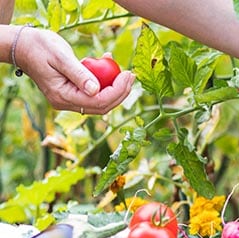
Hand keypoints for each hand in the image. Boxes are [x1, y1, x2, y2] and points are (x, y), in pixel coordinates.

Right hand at [14, 27, 133, 114]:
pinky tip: (107, 64)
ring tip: (123, 70)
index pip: (98, 102)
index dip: (117, 91)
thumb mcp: (61, 57)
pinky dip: (105, 82)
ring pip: (100, 101)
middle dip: (120, 92)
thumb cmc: (40, 47)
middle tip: (131, 75)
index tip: (128, 75)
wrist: (23, 46)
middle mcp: (66, 102)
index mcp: (62, 96)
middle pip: (102, 106)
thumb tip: (96, 90)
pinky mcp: (72, 93)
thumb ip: (79, 74)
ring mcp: (69, 99)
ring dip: (115, 88)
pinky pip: (94, 92)